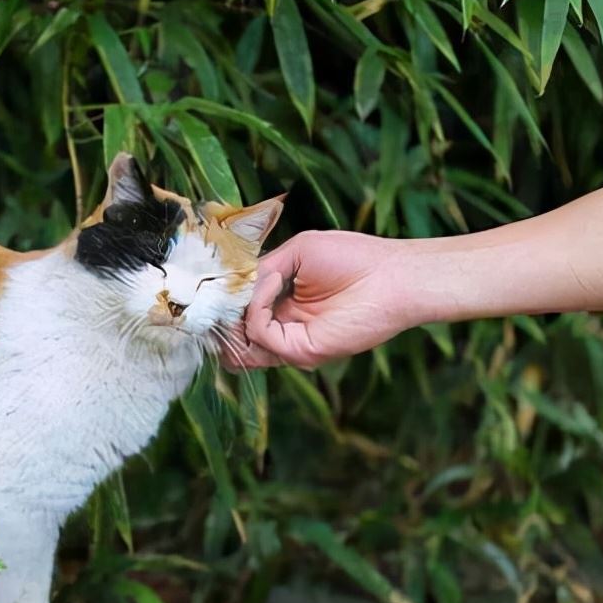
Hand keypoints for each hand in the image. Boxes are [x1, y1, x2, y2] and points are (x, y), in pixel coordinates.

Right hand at [223, 231, 417, 368]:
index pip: (240, 312)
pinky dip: (256, 311)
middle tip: (213, 293)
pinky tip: (272, 288)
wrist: (392, 276)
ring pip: (242, 344)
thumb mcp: (297, 253)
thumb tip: (236, 288)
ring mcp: (292, 340)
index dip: (223, 300)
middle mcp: (284, 326)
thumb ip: (263, 271)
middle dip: (220, 315)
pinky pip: (262, 336)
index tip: (210, 282)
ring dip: (233, 316)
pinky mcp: (302, 350)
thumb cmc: (353, 258)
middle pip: (236, 334)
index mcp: (282, 304)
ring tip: (241, 289)